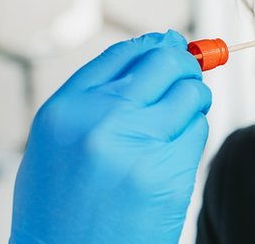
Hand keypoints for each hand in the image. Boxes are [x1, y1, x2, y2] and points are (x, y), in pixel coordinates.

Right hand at [10, 30, 211, 243]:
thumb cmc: (58, 210)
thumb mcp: (56, 145)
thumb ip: (95, 99)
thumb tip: (153, 51)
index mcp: (66, 109)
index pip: (124, 53)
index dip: (155, 45)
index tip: (172, 45)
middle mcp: (100, 120)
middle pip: (164, 63)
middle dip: (184, 65)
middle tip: (189, 75)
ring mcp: (137, 146)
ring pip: (190, 95)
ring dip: (193, 101)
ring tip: (179, 120)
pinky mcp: (168, 175)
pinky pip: (198, 132)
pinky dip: (193, 135)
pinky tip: (174, 153)